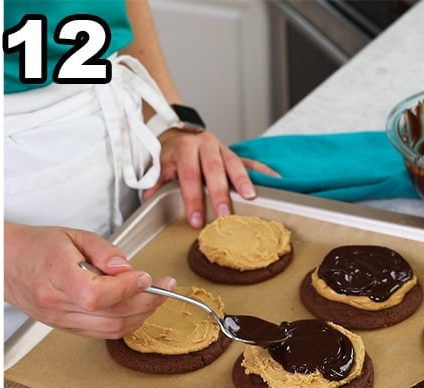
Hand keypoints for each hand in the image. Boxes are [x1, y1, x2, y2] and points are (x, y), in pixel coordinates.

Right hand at [4, 223, 172, 338]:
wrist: (6, 263)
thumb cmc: (36, 246)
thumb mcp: (72, 235)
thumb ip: (103, 251)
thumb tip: (127, 269)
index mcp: (56, 276)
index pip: (97, 294)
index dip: (127, 289)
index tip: (146, 276)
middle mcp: (57, 304)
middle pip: (110, 316)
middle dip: (146, 303)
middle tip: (165, 288)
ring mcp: (60, 320)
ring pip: (110, 329)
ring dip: (139, 316)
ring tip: (153, 296)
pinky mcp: (64, 327)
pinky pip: (101, 332)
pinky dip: (124, 322)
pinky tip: (134, 307)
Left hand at [141, 128, 278, 227]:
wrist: (178, 132)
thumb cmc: (169, 154)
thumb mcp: (157, 165)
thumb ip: (154, 183)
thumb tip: (148, 201)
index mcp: (184, 149)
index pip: (189, 176)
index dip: (192, 199)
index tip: (195, 220)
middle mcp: (204, 145)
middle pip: (214, 170)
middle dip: (219, 194)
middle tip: (224, 215)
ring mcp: (221, 148)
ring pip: (234, 163)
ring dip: (243, 180)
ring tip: (251, 197)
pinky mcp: (233, 152)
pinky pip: (250, 161)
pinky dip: (263, 170)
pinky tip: (275, 180)